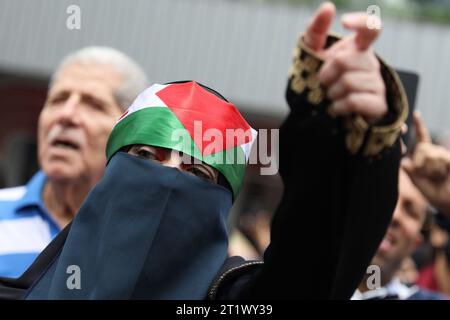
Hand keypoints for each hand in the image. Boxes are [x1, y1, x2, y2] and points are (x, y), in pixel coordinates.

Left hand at [303, 2, 385, 123]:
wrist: (325, 113)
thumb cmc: (322, 80)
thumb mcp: (313, 54)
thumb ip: (316, 30)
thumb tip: (329, 6)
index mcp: (358, 48)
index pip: (371, 27)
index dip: (361, 22)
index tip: (343, 21)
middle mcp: (371, 63)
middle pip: (344, 61)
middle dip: (326, 74)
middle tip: (325, 82)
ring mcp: (377, 84)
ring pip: (349, 83)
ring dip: (332, 93)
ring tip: (333, 96)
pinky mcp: (378, 105)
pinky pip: (354, 101)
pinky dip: (339, 106)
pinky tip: (337, 108)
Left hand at [402, 112, 449, 217]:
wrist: (449, 204)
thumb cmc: (435, 193)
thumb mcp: (417, 181)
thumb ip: (409, 170)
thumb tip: (402, 161)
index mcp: (427, 155)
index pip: (423, 138)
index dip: (419, 125)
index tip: (416, 113)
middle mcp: (437, 152)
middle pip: (421, 148)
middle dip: (420, 163)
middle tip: (429, 175)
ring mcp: (446, 155)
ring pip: (429, 153)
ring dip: (430, 169)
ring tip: (438, 176)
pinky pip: (440, 157)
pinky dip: (438, 168)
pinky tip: (444, 174)